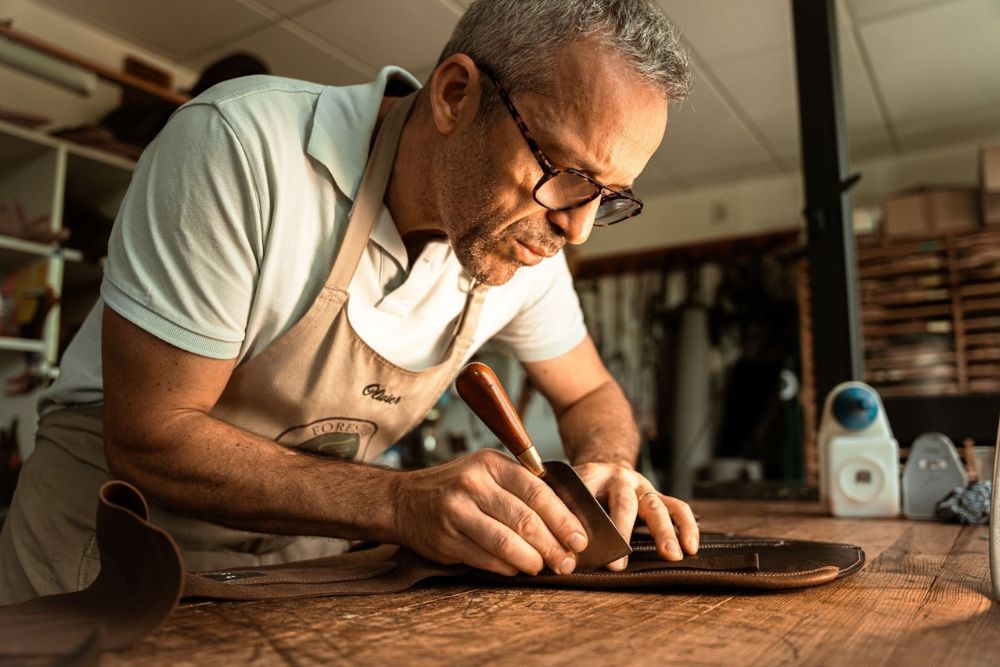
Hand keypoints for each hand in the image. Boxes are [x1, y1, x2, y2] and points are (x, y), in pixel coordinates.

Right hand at [391, 449, 589, 575]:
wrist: (403, 500)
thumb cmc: (456, 487)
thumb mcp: (486, 471)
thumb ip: (520, 487)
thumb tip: (565, 520)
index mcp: (491, 463)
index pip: (538, 492)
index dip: (564, 519)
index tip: (580, 539)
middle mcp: (473, 483)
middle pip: (525, 520)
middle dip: (553, 546)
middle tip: (567, 562)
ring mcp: (457, 511)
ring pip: (506, 542)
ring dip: (532, 560)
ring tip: (544, 567)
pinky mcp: (446, 538)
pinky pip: (486, 558)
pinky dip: (506, 568)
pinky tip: (516, 570)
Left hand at [574, 462, 698, 569]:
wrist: (608, 466)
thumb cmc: (585, 487)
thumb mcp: (568, 489)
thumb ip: (564, 509)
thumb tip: (559, 547)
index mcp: (592, 474)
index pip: (586, 495)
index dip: (583, 520)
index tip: (580, 546)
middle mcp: (621, 479)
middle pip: (623, 503)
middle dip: (622, 533)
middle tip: (619, 564)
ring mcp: (643, 487)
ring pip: (656, 506)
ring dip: (664, 532)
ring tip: (671, 556)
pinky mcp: (660, 496)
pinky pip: (678, 508)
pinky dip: (687, 527)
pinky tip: (691, 547)